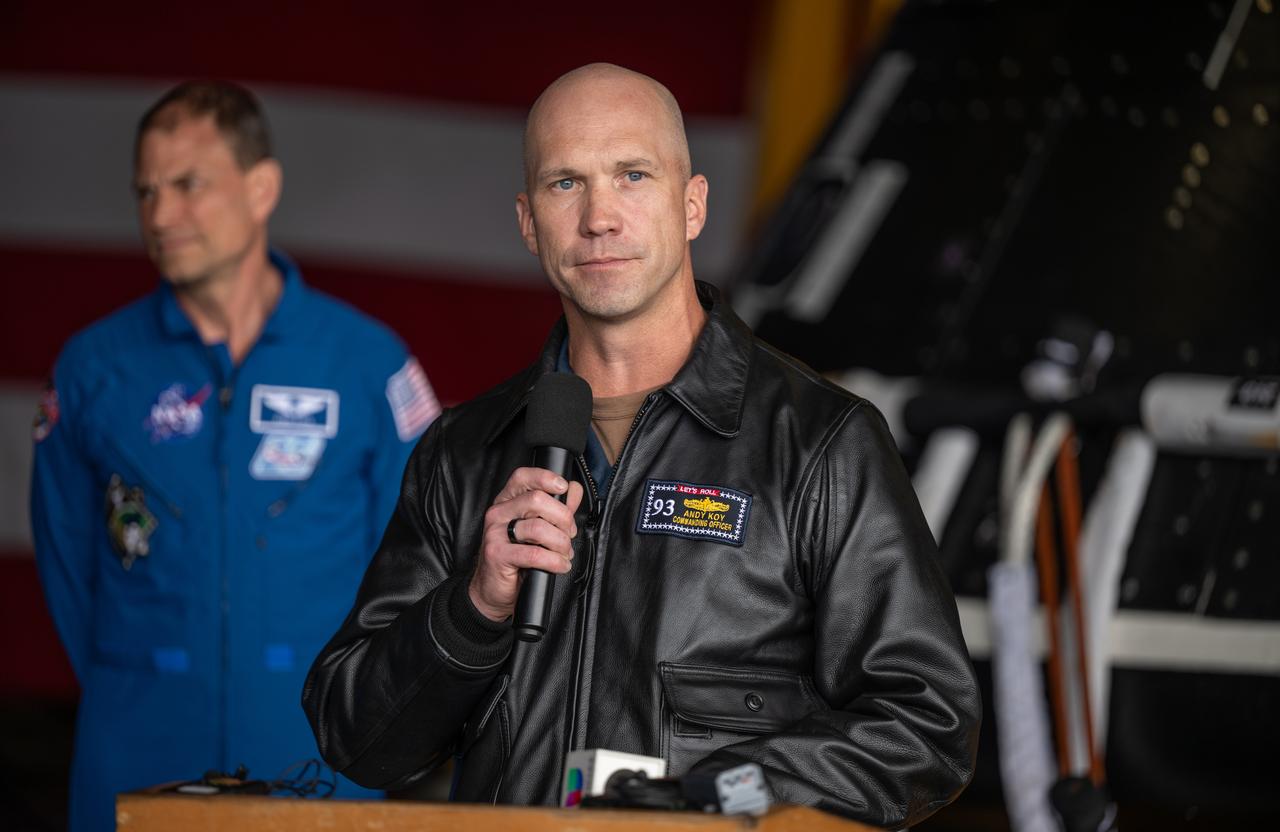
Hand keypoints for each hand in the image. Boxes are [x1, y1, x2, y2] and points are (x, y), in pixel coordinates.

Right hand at [468, 467, 583, 621]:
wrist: (493, 590)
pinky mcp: (497, 554)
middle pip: (537, 500)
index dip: (546, 477)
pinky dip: (554, 561)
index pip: (524, 477)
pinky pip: (535, 554)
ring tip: (564, 554)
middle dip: (563, 518)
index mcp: (507, 502)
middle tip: (568, 534)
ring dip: (561, 543)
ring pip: (539, 527)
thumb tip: (574, 491)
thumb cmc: (517, 558)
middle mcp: (498, 513)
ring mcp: (495, 532)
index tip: (563, 487)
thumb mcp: (538, 529)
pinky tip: (559, 565)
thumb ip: (557, 509)